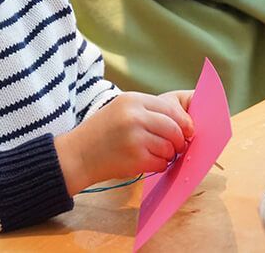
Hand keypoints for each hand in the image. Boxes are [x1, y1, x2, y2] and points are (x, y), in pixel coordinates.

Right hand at [55, 91, 193, 194]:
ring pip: (170, 147)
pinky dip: (158, 165)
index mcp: (131, 100)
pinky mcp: (136, 158)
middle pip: (175, 128)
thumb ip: (148, 112)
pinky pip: (161, 163)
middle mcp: (134, 116)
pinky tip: (143, 161)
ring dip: (167, 154)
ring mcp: (135, 137)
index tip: (187, 130)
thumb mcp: (120, 110)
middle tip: (176, 147)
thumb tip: (184, 123)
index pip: (170, 108)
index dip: (183, 121)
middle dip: (179, 140)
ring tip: (151, 153)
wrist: (77, 154)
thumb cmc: (100, 133)